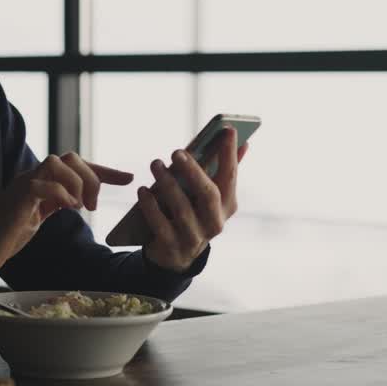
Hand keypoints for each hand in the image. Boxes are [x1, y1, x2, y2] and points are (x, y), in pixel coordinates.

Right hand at [0, 152, 133, 277]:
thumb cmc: (6, 237)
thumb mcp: (39, 217)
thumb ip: (55, 204)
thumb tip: (79, 200)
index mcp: (41, 181)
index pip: (76, 165)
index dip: (105, 170)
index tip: (128, 178)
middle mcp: (32, 176)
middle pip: (70, 157)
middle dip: (92, 177)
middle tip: (93, 205)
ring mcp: (24, 184)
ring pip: (58, 162)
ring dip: (78, 183)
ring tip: (79, 206)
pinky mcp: (17, 198)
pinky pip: (43, 183)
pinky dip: (61, 193)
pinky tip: (67, 208)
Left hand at [138, 127, 249, 271]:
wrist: (175, 256)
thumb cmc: (193, 214)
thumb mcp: (208, 195)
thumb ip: (223, 170)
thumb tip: (244, 142)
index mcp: (227, 206)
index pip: (230, 176)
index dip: (230, 153)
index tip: (228, 129)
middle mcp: (215, 223)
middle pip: (208, 195)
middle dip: (193, 172)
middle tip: (177, 151)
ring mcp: (194, 237)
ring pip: (182, 209)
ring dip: (167, 184)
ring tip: (155, 163)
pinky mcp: (172, 246)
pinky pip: (160, 225)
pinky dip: (150, 206)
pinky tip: (142, 190)